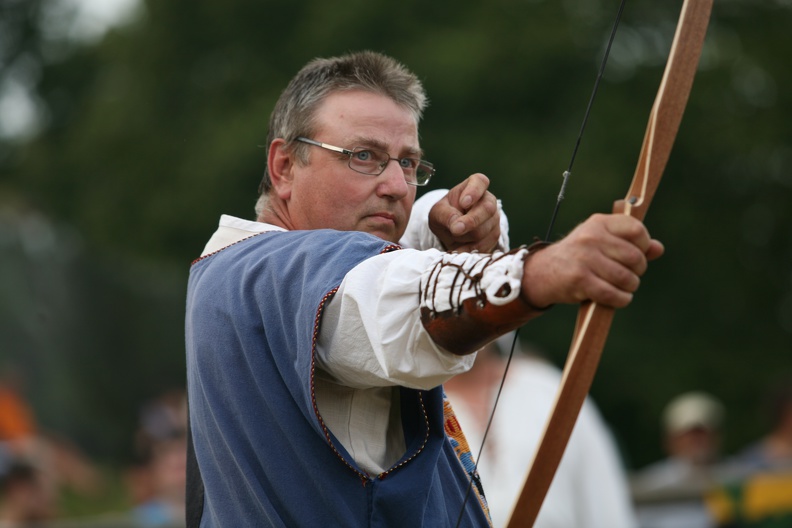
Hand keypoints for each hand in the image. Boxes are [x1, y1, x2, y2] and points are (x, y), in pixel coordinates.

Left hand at [428, 173, 500, 252]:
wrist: (452, 230)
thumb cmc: (445, 214)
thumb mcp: (438, 212)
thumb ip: (445, 215)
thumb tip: (456, 226)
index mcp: (474, 186)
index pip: (480, 182)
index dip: (474, 191)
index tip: (464, 203)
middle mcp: (488, 201)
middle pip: (486, 210)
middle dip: (470, 221)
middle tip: (455, 230)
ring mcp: (494, 219)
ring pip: (483, 231)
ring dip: (464, 237)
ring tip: (453, 236)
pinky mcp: (494, 236)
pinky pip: (484, 245)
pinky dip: (468, 249)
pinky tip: (459, 248)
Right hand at [521, 214, 663, 308]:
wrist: (543, 272)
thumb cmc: (579, 256)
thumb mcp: (601, 242)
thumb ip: (630, 243)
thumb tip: (658, 249)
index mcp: (599, 223)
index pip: (636, 230)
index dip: (644, 245)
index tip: (637, 254)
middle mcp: (591, 237)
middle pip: (635, 257)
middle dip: (638, 271)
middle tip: (629, 275)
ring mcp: (584, 258)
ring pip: (626, 278)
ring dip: (630, 287)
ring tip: (623, 288)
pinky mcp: (579, 280)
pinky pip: (613, 294)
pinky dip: (621, 300)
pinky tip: (617, 298)